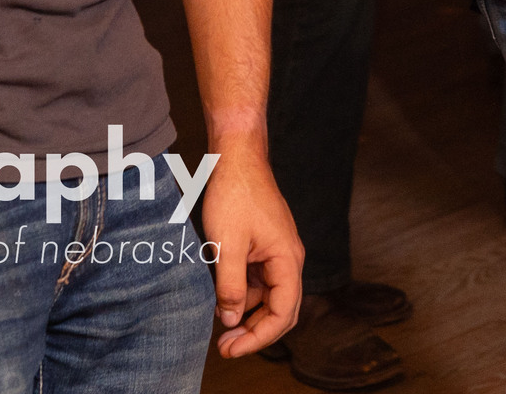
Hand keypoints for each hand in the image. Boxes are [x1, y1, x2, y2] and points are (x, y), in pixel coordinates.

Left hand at [200, 140, 302, 358]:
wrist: (236, 158)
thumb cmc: (235, 195)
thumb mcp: (227, 245)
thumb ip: (230, 286)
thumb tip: (230, 319)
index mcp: (288, 259)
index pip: (284, 313)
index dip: (259, 337)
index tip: (231, 348)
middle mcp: (288, 259)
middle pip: (280, 310)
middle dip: (255, 331)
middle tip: (225, 346)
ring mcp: (276, 252)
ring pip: (267, 296)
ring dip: (245, 313)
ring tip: (218, 322)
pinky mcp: (264, 246)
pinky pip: (257, 280)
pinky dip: (240, 293)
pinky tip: (219, 295)